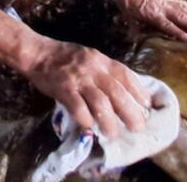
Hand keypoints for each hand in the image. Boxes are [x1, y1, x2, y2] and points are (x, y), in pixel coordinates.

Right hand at [20, 37, 150, 137]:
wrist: (38, 53)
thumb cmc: (65, 57)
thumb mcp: (90, 57)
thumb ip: (104, 72)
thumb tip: (122, 91)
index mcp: (102, 61)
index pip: (126, 75)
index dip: (138, 91)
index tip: (148, 105)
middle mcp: (94, 69)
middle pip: (117, 92)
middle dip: (130, 111)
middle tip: (138, 127)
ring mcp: (79, 79)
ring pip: (100, 102)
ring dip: (109, 120)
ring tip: (114, 134)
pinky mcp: (63, 89)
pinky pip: (78, 107)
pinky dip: (85, 119)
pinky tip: (90, 128)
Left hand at [115, 0, 186, 42]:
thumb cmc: (126, 1)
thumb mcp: (127, 16)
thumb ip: (133, 28)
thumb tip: (133, 40)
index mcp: (152, 14)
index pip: (167, 25)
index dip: (179, 32)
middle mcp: (161, 7)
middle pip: (181, 16)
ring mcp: (165, 1)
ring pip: (184, 8)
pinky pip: (180, 1)